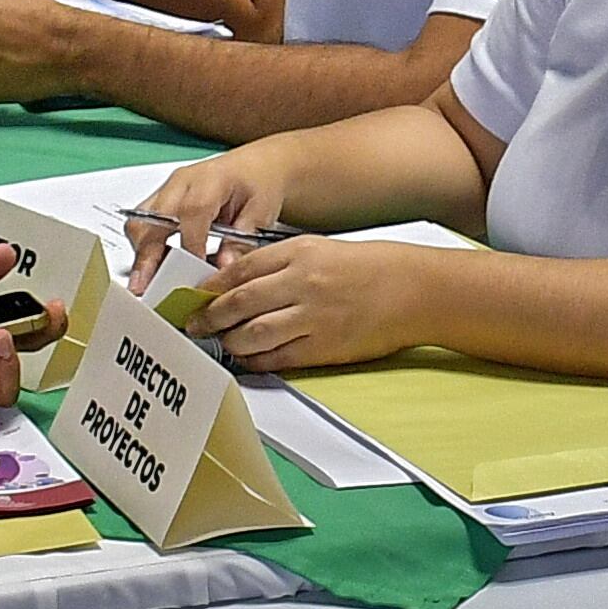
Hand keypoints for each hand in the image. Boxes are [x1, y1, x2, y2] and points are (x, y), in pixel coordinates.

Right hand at [127, 150, 289, 278]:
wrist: (256, 165)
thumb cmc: (260, 182)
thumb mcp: (262, 212)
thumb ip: (242, 242)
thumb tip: (223, 270)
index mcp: (210, 180)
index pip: (192, 213)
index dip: (190, 246)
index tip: (193, 274)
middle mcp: (182, 183)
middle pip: (152, 217)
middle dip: (147, 256)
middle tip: (145, 287)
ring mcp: (168, 191)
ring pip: (140, 222)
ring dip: (142, 254)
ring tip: (148, 283)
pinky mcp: (162, 201)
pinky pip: (144, 224)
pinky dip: (146, 248)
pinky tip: (157, 269)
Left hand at [189, 236, 428, 371]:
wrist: (413, 290)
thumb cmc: (369, 268)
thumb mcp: (320, 249)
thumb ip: (279, 263)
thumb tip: (237, 283)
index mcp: (299, 253)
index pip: (240, 270)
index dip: (211, 286)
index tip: (195, 296)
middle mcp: (302, 283)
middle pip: (238, 303)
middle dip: (209, 317)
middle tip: (193, 325)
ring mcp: (313, 317)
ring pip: (252, 334)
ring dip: (229, 342)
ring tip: (221, 343)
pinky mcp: (324, 347)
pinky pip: (277, 358)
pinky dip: (256, 360)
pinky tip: (247, 358)